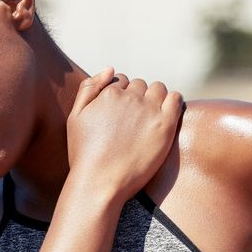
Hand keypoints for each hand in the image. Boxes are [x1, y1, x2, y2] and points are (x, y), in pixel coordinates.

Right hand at [65, 67, 184, 198]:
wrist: (100, 182)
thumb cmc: (84, 153)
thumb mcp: (76, 117)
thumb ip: (90, 88)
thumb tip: (110, 68)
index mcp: (110, 93)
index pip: (122, 82)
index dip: (121, 97)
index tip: (121, 115)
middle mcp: (130, 97)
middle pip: (140, 85)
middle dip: (138, 98)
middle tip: (135, 121)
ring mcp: (149, 110)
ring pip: (158, 89)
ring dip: (156, 98)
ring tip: (150, 119)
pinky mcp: (165, 125)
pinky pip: (176, 99)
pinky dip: (173, 102)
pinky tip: (166, 116)